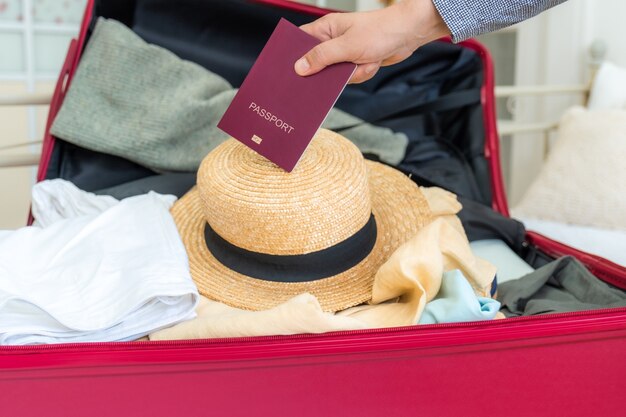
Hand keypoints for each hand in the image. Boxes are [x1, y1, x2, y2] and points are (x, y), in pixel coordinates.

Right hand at [294, 0, 449, 82]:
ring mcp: (344, 52)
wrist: (408, 34)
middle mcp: (332, 40)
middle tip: (334, 74)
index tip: (288, 71)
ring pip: (335, 75)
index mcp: (326, 29)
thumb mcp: (347, 46)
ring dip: (351, 73)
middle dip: (329, 72)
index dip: (293, 56)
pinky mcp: (356, 62)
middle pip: (316, 63)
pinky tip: (371, 63)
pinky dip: (362, 74)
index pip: (300, 42)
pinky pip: (350, 77)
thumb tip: (300, 67)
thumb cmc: (380, 31)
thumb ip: (321, 57)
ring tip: (364, 62)